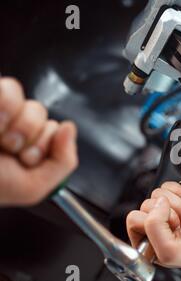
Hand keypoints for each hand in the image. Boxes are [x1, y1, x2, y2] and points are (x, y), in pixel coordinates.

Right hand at [0, 77, 77, 206]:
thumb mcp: (32, 187)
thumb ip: (63, 162)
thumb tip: (70, 128)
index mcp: (27, 145)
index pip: (56, 131)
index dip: (46, 146)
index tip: (27, 160)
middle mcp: (13, 126)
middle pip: (43, 116)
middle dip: (31, 139)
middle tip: (10, 152)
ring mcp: (0, 111)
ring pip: (31, 104)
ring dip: (19, 128)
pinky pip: (10, 90)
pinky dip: (5, 110)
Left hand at [126, 182, 180, 280]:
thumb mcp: (169, 249)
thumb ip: (154, 226)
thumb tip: (159, 202)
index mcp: (144, 241)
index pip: (134, 218)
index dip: (154, 220)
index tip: (171, 230)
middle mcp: (152, 227)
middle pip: (147, 203)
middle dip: (169, 212)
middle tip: (180, 226)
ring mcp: (165, 213)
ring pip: (159, 193)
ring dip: (176, 204)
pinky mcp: (177, 202)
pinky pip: (170, 187)